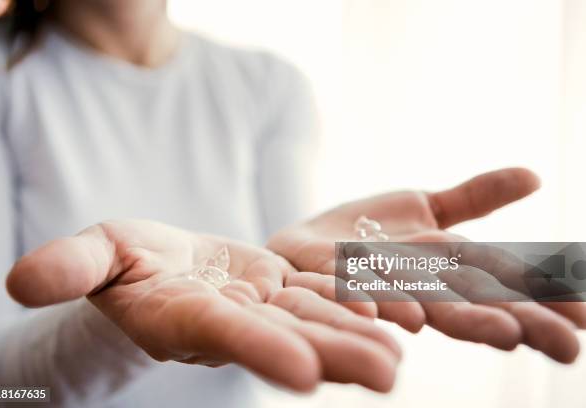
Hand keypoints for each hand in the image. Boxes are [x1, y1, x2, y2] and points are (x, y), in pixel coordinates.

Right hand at [7, 220, 400, 391]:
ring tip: (406, 349)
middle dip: (334, 353)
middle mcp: (234, 320)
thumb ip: (70, 266)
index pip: (224, 336)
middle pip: (288, 339)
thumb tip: (19, 280)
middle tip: (387, 373)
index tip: (302, 373)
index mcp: (186, 316)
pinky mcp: (283, 290)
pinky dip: (357, 301)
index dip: (260, 350)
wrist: (162, 265)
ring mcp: (264, 307)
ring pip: (315, 321)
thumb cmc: (123, 262)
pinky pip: (323, 296)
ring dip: (359, 333)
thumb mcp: (96, 253)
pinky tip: (398, 309)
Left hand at [268, 168, 585, 362]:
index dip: (543, 303)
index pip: (502, 288)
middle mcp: (416, 285)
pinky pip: (352, 291)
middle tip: (567, 347)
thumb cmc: (370, 233)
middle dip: (518, 322)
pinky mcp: (331, 279)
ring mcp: (375, 286)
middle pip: (473, 306)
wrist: (307, 243)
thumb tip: (535, 176)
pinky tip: (398, 314)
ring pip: (422, 305)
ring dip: (461, 320)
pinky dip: (374, 302)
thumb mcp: (428, 208)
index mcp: (444, 270)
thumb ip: (476, 198)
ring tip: (501, 332)